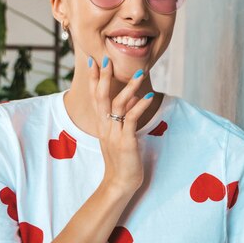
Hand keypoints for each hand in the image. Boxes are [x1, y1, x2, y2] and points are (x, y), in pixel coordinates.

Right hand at [87, 56, 154, 193]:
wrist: (119, 184)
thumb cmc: (121, 161)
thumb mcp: (118, 136)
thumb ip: (121, 119)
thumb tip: (131, 100)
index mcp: (102, 125)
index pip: (95, 97)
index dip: (94, 79)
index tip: (94, 62)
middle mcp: (105, 127)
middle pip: (101, 97)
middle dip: (103, 77)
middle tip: (106, 59)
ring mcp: (114, 134)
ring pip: (117, 105)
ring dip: (128, 87)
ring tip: (139, 74)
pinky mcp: (126, 141)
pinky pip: (132, 119)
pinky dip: (140, 106)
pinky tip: (149, 96)